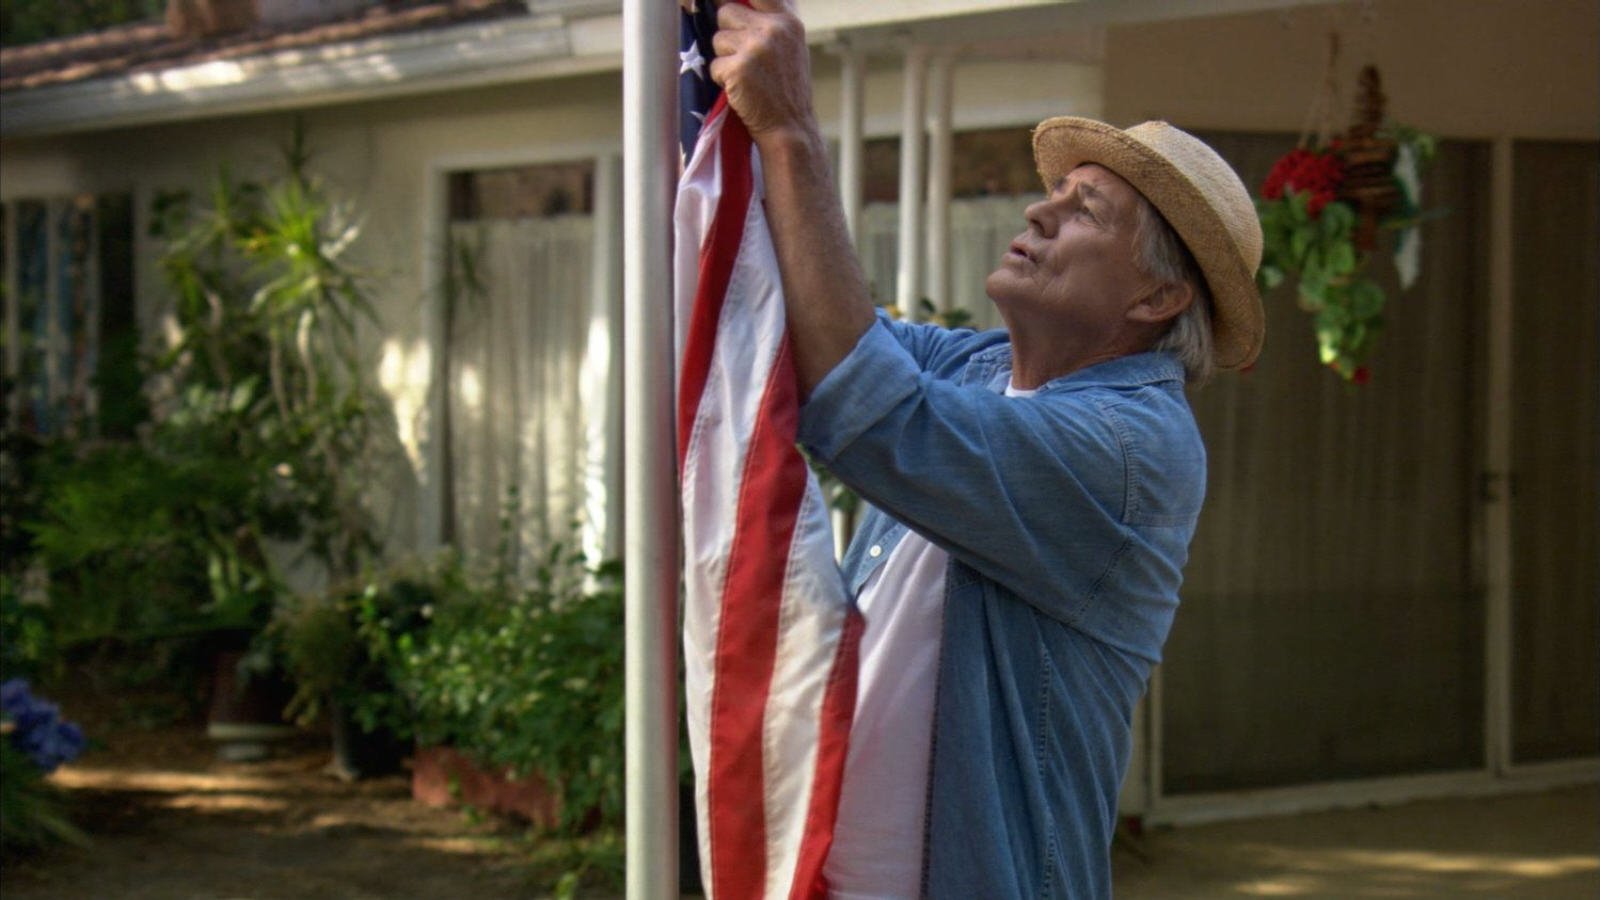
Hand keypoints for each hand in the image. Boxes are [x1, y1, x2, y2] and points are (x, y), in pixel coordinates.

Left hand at [709, 0, 816, 145]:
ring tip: (746, 76)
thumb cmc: (786, 88)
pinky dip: (721, 80)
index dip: (736, 0)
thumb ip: (772, 21)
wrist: (790, 127)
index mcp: (787, 21)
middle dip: (727, 33)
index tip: (727, 4)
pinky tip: (741, 90)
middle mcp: (772, 29)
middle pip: (726, 12)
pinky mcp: (737, 68)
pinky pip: (714, 65)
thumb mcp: (791, 45)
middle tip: (742, 57)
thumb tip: (734, 4)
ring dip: (724, 58)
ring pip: (717, 39)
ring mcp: (755, 48)